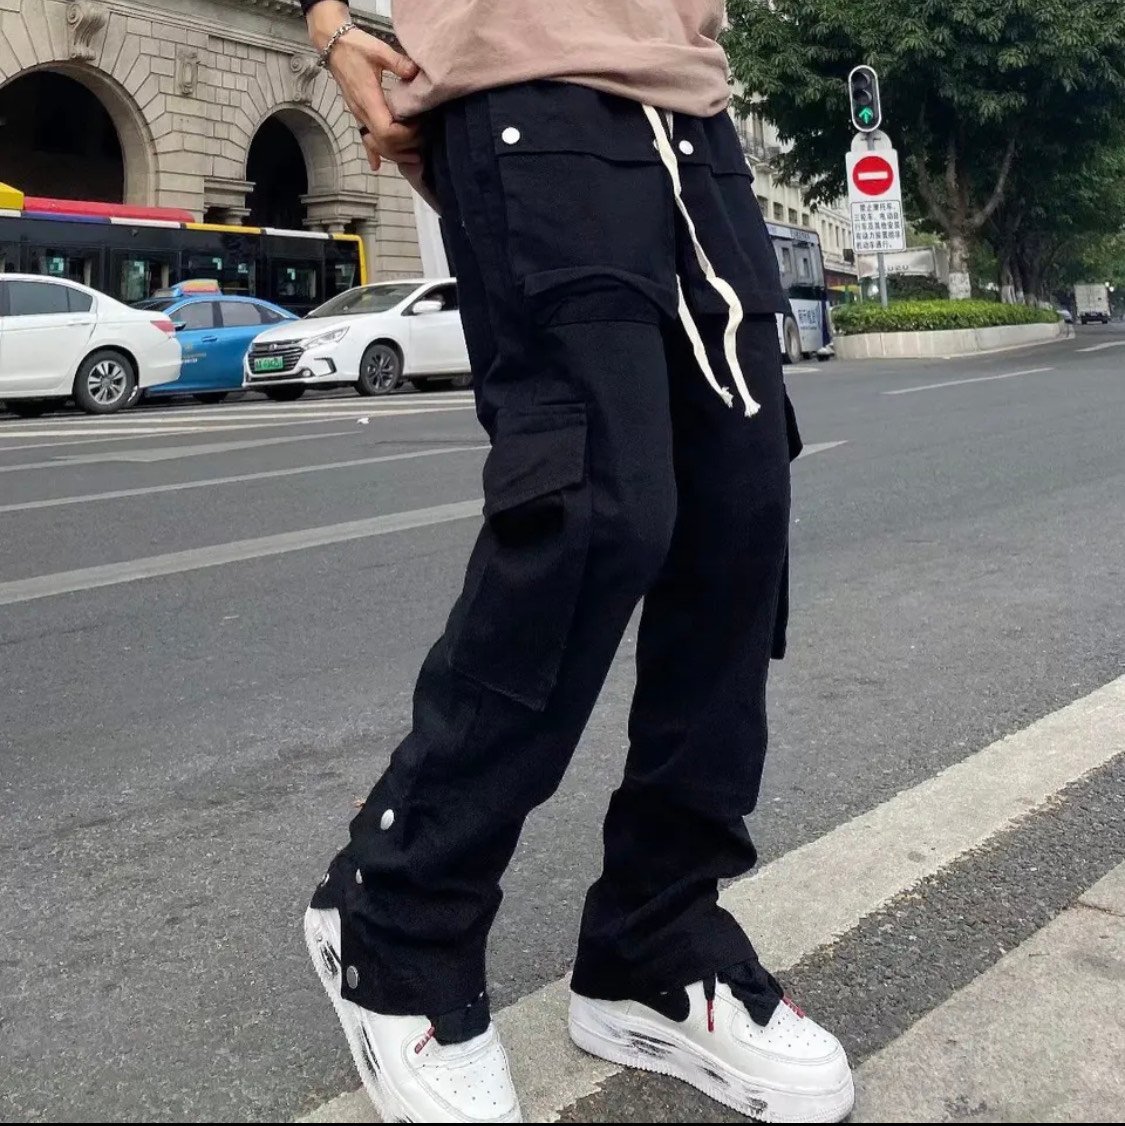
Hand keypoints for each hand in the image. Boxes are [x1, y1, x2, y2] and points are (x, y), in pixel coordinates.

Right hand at [308, 3, 421, 172]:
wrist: (333, 44)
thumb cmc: (355, 46)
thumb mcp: (379, 50)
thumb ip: (399, 63)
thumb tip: (417, 73)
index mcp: (369, 100)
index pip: (387, 132)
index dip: (405, 135)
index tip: (419, 126)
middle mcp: (362, 113)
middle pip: (384, 144)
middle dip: (405, 147)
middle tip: (423, 140)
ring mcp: (359, 115)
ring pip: (376, 145)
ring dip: (395, 153)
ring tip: (414, 155)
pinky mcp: (358, 114)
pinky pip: (365, 138)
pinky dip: (372, 153)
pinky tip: (376, 166)